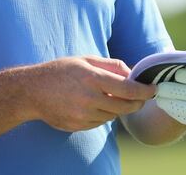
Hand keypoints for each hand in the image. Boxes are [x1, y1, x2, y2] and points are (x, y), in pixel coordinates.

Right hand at [26, 56, 156, 131]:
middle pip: (125, 106)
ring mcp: (83, 115)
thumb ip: (111, 65)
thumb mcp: (85, 60)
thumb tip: (132, 73)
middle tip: (141, 97)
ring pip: (113, 115)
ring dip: (117, 108)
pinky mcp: (78, 126)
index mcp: (92, 78)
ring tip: (107, 96)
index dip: (144, 91)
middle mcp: (88, 98)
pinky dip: (103, 115)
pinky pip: (100, 123)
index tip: (153, 90)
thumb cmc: (60, 71)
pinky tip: (93, 105)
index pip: (127, 89)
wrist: (31, 92)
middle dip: (137, 102)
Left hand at [154, 65, 185, 125]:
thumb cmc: (174, 69)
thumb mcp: (174, 63)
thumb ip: (172, 62)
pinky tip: (163, 104)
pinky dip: (175, 112)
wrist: (172, 86)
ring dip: (175, 103)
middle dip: (178, 91)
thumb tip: (162, 67)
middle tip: (160, 88)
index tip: (177, 74)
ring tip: (158, 98)